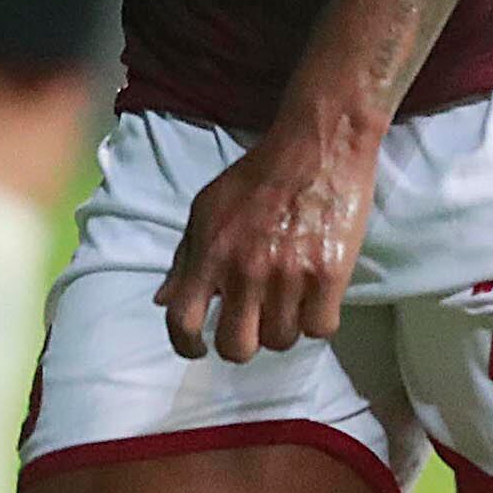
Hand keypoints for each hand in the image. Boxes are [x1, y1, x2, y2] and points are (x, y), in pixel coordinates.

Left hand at [158, 113, 376, 363]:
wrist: (317, 144)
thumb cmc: (259, 175)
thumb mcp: (207, 209)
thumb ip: (185, 259)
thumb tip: (164, 300)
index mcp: (210, 253)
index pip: (183, 322)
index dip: (187, 346)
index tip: (199, 347)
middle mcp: (245, 270)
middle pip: (237, 348)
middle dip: (243, 342)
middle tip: (253, 324)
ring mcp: (288, 276)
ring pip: (281, 340)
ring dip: (284, 326)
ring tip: (289, 298)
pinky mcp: (329, 275)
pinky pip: (320, 328)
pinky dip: (319, 317)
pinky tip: (316, 295)